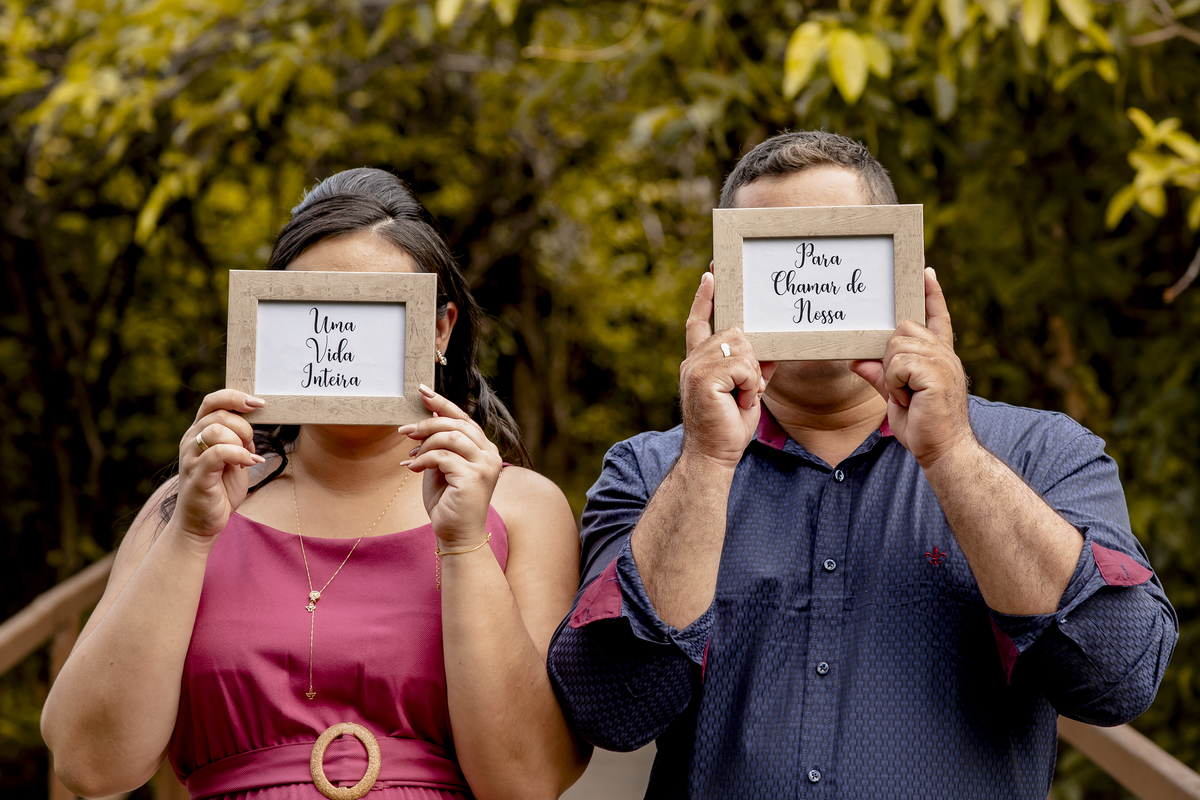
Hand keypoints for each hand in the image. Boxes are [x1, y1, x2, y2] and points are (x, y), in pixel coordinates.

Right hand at [174, 390, 264, 538]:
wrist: (201, 523)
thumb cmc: (219, 489)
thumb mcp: (234, 458)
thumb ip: (240, 438)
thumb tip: (255, 420)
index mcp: (199, 432)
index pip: (213, 401)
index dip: (235, 397)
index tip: (259, 404)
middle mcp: (191, 440)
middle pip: (219, 414)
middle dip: (244, 426)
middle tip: (251, 445)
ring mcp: (191, 457)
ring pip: (217, 430)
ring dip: (240, 441)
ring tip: (247, 458)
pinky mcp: (197, 474)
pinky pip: (218, 452)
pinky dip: (239, 455)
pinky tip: (250, 463)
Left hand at [398, 385, 500, 548]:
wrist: (457, 535)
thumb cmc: (448, 502)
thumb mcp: (442, 467)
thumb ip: (441, 444)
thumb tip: (431, 416)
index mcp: (485, 450)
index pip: (464, 418)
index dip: (443, 403)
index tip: (422, 391)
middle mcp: (490, 455)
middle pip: (457, 424)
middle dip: (427, 423)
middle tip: (404, 429)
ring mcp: (485, 466)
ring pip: (451, 437)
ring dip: (425, 442)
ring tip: (409, 453)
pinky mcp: (473, 478)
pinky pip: (443, 457)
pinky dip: (424, 460)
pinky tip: (412, 469)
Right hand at [680, 271, 773, 469]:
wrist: (712, 456)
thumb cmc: (728, 428)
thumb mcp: (746, 391)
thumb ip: (752, 368)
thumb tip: (770, 350)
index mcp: (698, 361)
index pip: (699, 321)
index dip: (705, 298)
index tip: (711, 275)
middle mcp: (693, 360)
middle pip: (735, 333)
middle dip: (751, 361)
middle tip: (745, 390)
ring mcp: (695, 366)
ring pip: (742, 348)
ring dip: (752, 376)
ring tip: (741, 398)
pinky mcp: (703, 377)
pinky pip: (743, 365)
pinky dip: (750, 385)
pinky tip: (739, 401)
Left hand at [850, 268, 974, 467]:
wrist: (943, 450)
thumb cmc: (922, 425)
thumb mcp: (894, 396)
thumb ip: (879, 375)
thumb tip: (856, 361)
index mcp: (939, 355)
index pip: (937, 317)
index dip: (932, 295)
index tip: (925, 272)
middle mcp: (944, 353)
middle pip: (902, 329)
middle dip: (891, 357)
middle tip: (901, 387)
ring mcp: (942, 361)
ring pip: (896, 346)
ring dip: (892, 374)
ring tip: (906, 396)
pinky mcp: (936, 373)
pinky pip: (898, 364)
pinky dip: (895, 383)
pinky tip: (907, 399)